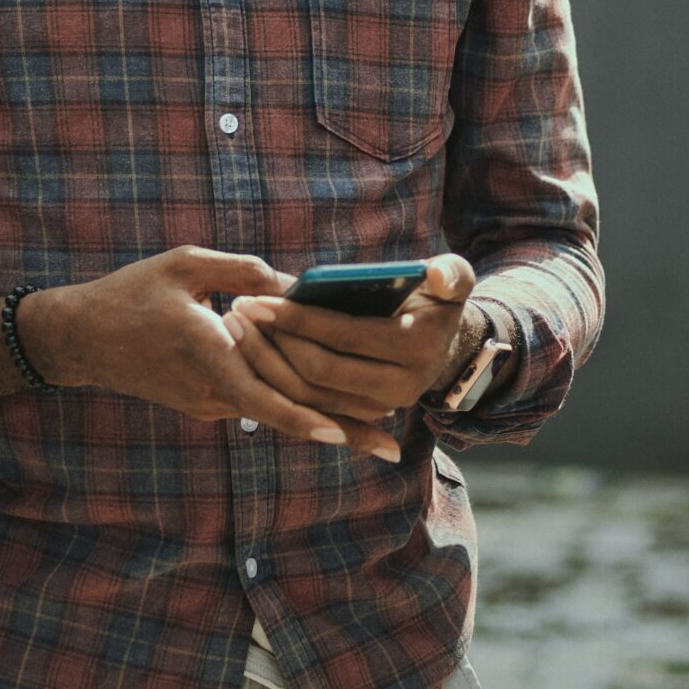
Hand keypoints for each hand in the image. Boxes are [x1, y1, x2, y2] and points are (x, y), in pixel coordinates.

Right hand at [37, 246, 401, 456]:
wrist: (81, 338)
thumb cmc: (132, 292)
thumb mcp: (185, 263)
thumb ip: (241, 270)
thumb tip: (293, 285)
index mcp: (207, 350)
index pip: (260, 394)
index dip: (301, 417)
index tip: (342, 434)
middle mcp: (210, 388)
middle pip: (284, 415)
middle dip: (341, 431)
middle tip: (392, 451)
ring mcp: (207, 403)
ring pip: (273, 412)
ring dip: (322, 421)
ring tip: (375, 437)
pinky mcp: (204, 404)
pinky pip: (255, 405)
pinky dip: (291, 406)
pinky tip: (328, 408)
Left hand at [224, 253, 480, 450]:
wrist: (444, 345)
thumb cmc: (437, 297)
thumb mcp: (453, 279)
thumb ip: (452, 273)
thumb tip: (436, 273)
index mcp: (417, 349)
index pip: (344, 336)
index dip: (297, 319)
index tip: (256, 299)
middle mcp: (400, 389)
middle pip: (319, 372)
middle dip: (272, 342)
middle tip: (237, 309)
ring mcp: (379, 408)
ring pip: (307, 395)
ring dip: (265, 362)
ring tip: (236, 325)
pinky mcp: (359, 415)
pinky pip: (308, 404)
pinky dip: (275, 380)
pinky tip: (249, 349)